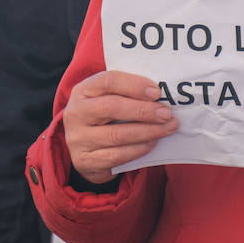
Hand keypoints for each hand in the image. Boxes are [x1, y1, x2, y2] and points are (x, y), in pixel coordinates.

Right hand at [63, 70, 177, 185]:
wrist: (83, 151)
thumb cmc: (101, 118)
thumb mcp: (105, 99)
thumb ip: (126, 93)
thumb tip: (158, 95)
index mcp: (82, 91)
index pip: (107, 81)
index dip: (133, 85)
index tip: (156, 92)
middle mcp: (76, 113)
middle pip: (111, 107)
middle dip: (143, 110)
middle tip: (166, 113)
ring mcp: (79, 139)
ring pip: (117, 135)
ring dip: (147, 131)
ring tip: (167, 128)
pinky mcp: (86, 161)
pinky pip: (117, 155)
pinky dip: (139, 149)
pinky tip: (153, 143)